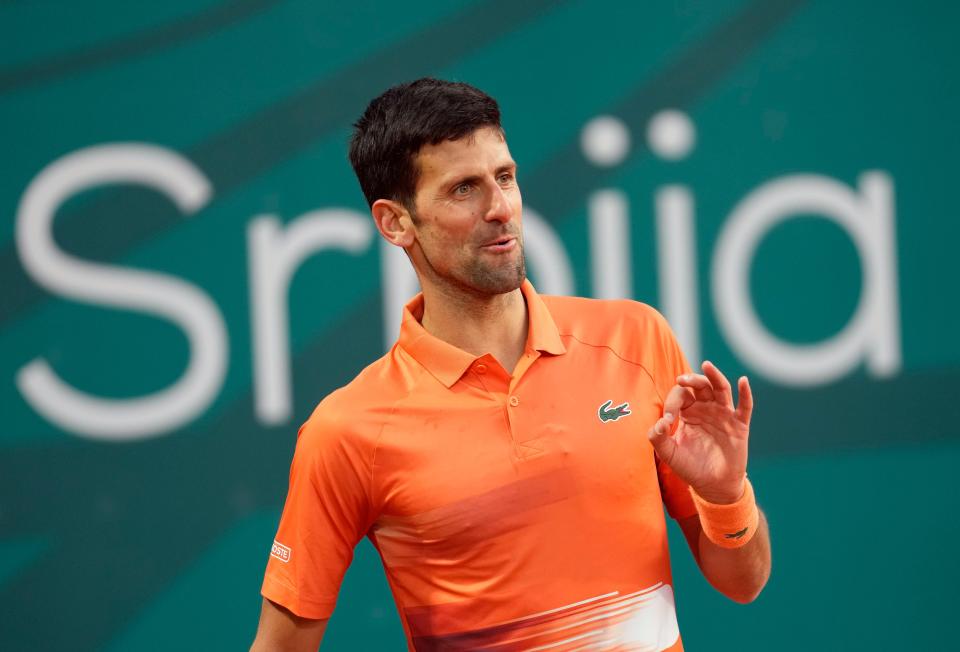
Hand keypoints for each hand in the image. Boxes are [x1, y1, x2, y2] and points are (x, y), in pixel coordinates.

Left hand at [647, 360, 753, 503]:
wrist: (712, 486)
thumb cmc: (689, 467)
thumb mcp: (668, 453)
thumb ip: (657, 437)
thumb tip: (660, 422)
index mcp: (688, 413)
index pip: (680, 396)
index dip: (672, 403)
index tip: (668, 420)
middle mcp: (706, 409)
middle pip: (700, 386)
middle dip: (691, 380)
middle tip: (681, 379)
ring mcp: (724, 415)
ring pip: (720, 389)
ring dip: (714, 376)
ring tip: (706, 365)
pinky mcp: (739, 425)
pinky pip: (744, 406)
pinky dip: (745, 393)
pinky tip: (742, 381)